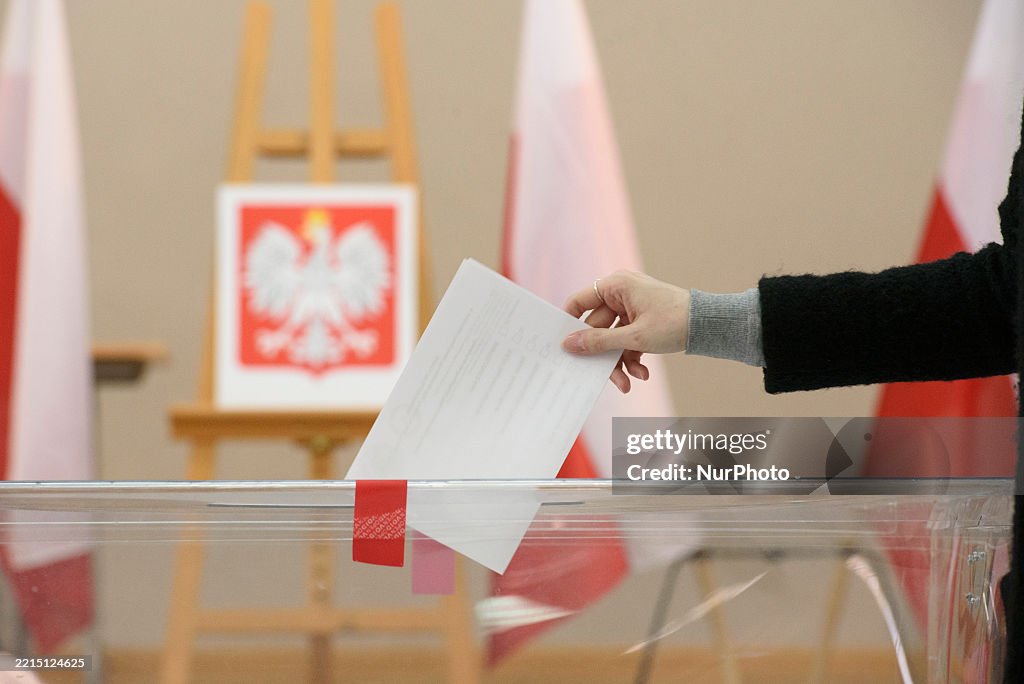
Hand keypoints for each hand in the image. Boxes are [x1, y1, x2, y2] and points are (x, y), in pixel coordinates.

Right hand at [562, 271, 689, 392]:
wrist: (708, 326)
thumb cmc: (673, 322)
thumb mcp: (633, 337)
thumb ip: (598, 342)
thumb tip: (568, 344)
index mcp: (615, 286)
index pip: (579, 302)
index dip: (569, 324)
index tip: (564, 346)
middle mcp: (620, 294)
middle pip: (597, 329)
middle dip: (604, 356)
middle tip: (602, 377)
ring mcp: (631, 308)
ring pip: (612, 339)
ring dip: (619, 362)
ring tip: (627, 383)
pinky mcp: (641, 322)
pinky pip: (626, 341)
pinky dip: (632, 358)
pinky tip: (642, 374)